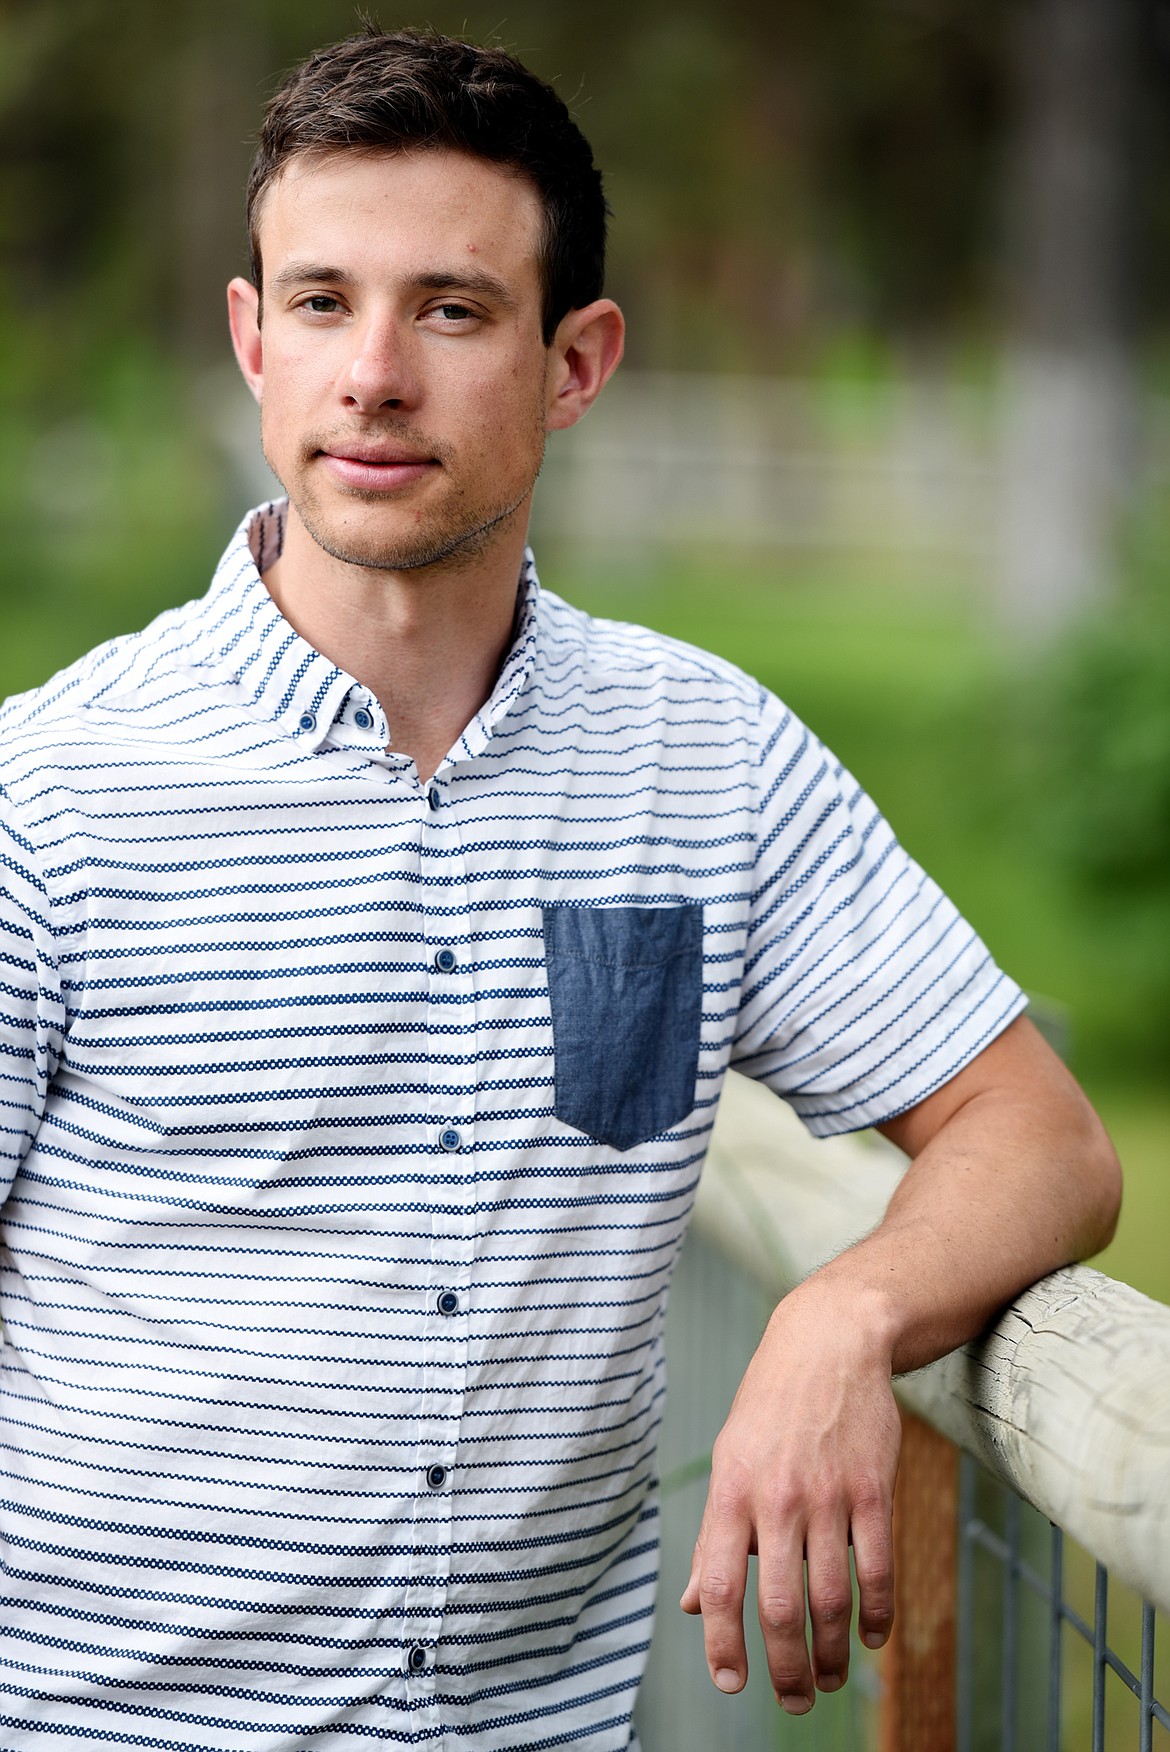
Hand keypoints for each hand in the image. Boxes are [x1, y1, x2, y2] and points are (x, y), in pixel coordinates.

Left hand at [679, 1277, 900, 1712]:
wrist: (829, 1343)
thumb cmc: (771, 1405)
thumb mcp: (728, 1458)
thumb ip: (715, 1535)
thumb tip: (693, 1604)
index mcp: (731, 1492)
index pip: (717, 1584)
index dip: (721, 1643)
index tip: (730, 1683)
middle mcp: (776, 1498)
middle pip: (778, 1606)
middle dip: (786, 1668)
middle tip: (795, 1700)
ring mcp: (828, 1496)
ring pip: (831, 1598)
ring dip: (833, 1653)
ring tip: (831, 1678)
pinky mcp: (874, 1491)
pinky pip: (877, 1568)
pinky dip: (877, 1614)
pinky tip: (872, 1638)